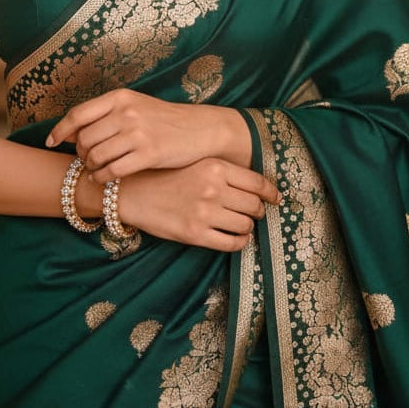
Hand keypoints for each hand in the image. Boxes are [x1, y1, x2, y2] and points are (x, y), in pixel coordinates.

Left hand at [45, 88, 250, 181]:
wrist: (201, 129)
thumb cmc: (165, 120)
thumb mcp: (136, 106)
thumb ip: (105, 114)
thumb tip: (70, 131)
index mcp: (120, 97)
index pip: (78, 114)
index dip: (59, 130)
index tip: (50, 142)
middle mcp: (127, 112)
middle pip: (84, 139)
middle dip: (80, 152)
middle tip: (86, 159)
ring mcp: (138, 133)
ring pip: (96, 156)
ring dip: (91, 167)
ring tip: (96, 169)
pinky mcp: (149, 154)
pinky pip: (113, 171)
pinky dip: (103, 178)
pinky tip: (105, 178)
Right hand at [120, 158, 279, 251]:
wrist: (132, 192)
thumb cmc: (165, 176)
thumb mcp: (196, 164)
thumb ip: (224, 172)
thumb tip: (258, 187)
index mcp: (214, 166)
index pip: (257, 183)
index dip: (271, 193)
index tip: (276, 199)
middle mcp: (212, 188)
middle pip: (254, 206)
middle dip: (258, 211)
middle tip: (253, 212)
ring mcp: (204, 212)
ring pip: (246, 226)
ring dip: (247, 227)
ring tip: (240, 224)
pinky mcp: (195, 234)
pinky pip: (232, 244)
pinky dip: (239, 242)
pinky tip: (234, 237)